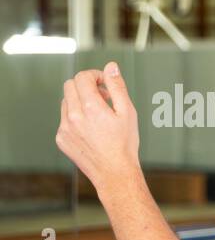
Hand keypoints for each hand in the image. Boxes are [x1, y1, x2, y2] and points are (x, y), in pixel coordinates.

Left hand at [56, 62, 140, 189]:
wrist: (115, 173)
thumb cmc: (125, 145)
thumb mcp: (128, 113)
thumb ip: (117, 87)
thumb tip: (111, 67)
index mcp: (91, 107)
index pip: (82, 77)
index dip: (95, 75)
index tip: (104, 83)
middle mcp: (73, 116)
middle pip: (70, 86)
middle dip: (86, 86)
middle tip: (102, 97)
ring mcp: (64, 128)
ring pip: (66, 102)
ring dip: (80, 102)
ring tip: (98, 115)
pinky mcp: (61, 138)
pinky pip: (64, 119)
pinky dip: (76, 118)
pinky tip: (92, 131)